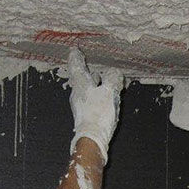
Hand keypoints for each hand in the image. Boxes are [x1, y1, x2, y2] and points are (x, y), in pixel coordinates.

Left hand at [68, 48, 123, 164]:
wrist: (92, 138)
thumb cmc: (98, 114)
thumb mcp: (109, 92)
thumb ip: (112, 79)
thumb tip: (113, 72)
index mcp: (81, 85)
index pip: (76, 66)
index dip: (76, 57)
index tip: (74, 50)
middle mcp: (78, 94)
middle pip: (81, 78)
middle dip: (86, 70)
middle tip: (87, 63)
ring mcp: (81, 105)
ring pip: (87, 89)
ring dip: (94, 83)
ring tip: (101, 78)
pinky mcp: (86, 115)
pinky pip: (92, 99)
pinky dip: (98, 94)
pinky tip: (106, 96)